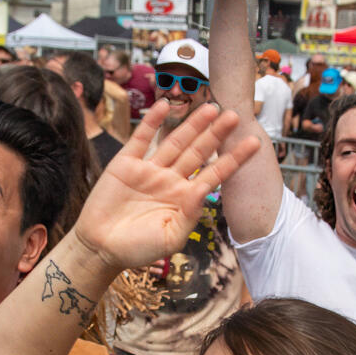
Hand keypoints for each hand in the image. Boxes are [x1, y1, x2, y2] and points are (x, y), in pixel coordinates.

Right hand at [73, 101, 263, 272]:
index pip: (214, 174)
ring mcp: (149, 170)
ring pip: (175, 141)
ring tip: (211, 107)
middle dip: (216, 134)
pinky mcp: (125, 164)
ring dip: (192, 124)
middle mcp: (170, 180)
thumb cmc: (138, 249)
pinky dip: (152, 122)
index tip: (254, 143)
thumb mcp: (171, 238)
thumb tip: (205, 189)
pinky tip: (165, 105)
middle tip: (234, 115)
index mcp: (185, 198)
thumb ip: (190, 214)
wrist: (101, 249)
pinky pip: (141, 139)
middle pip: (198, 152)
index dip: (234, 158)